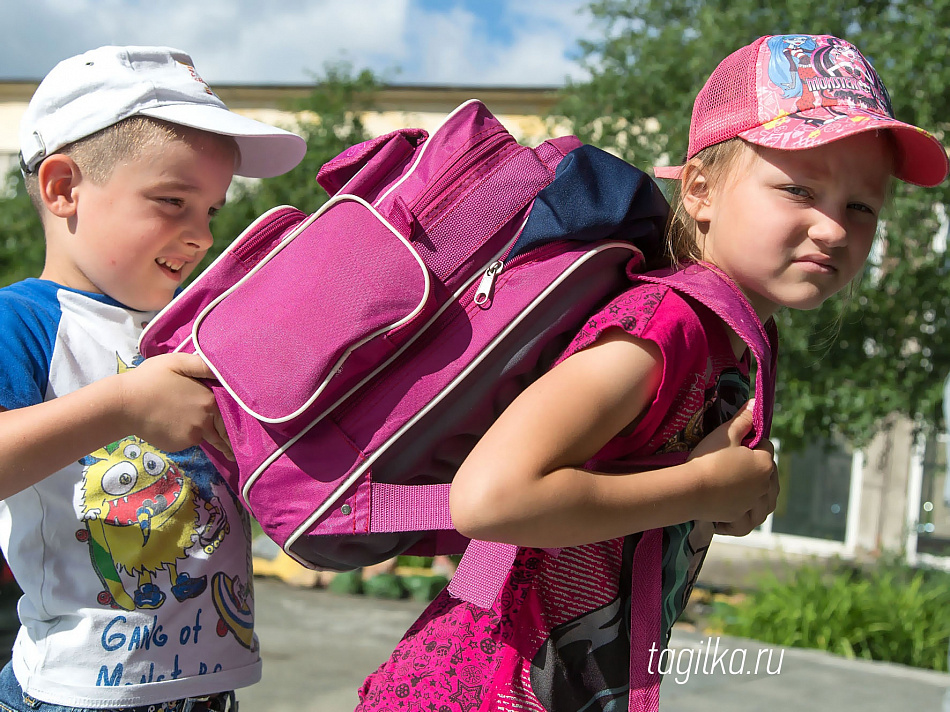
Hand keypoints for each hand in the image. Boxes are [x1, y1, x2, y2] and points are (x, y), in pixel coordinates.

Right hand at [117, 353, 233, 459]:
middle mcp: (204, 421)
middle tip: (235, 446)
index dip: (235, 417)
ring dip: (204, 434)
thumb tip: (224, 368)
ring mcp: (190, 436)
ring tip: (205, 437)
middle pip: (221, 430)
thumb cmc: (150, 379)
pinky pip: (187, 441)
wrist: (122, 404)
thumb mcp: (178, 362)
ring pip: (204, 436)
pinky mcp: (177, 445)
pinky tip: (173, 425)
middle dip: (227, 437)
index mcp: (209, 401)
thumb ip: (204, 366)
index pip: (230, 413)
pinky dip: (185, 436)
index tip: (243, 425)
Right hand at [686, 400, 777, 530]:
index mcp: (765, 464)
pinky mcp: (739, 518)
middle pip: (769, 474)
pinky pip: (750, 519)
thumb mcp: (725, 434)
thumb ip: (743, 419)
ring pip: (766, 501)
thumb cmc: (709, 459)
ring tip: (749, 489)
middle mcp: (765, 487)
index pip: (766, 447)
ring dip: (762, 495)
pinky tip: (742, 511)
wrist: (690, 489)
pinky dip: (749, 516)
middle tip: (738, 462)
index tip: (739, 442)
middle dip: (759, 467)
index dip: (754, 442)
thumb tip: (756, 403)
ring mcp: (753, 505)